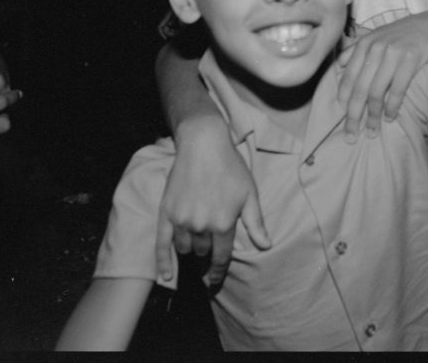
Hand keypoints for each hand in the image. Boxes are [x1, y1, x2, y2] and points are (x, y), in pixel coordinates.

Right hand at [155, 116, 269, 286]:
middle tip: (209, 245)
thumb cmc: (231, 167)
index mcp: (224, 223)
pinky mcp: (166, 213)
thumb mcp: (249, 193)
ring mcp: (182, 220)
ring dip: (191, 248)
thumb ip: (255, 222)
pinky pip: (161, 245)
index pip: (221, 258)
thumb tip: (266, 246)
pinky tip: (166, 276)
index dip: (219, 273)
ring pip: (185, 248)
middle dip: (207, 252)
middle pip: (203, 252)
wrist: (203, 145)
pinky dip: (163, 263)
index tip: (216, 282)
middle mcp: (202, 226)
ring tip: (197, 239)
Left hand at [336, 12, 427, 140]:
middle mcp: (377, 47)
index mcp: (365, 43)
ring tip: (372, 132)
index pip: (348, 77)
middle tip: (351, 136)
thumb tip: (339, 64)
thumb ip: (359, 48)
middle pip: (360, 88)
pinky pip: (397, 88)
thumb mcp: (380, 36)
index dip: (344, 101)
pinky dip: (392, 106)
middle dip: (353, 115)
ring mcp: (394, 52)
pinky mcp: (412, 58)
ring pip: (376, 91)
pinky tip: (390, 117)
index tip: (343, 120)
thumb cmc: (405, 35)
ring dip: (372, 115)